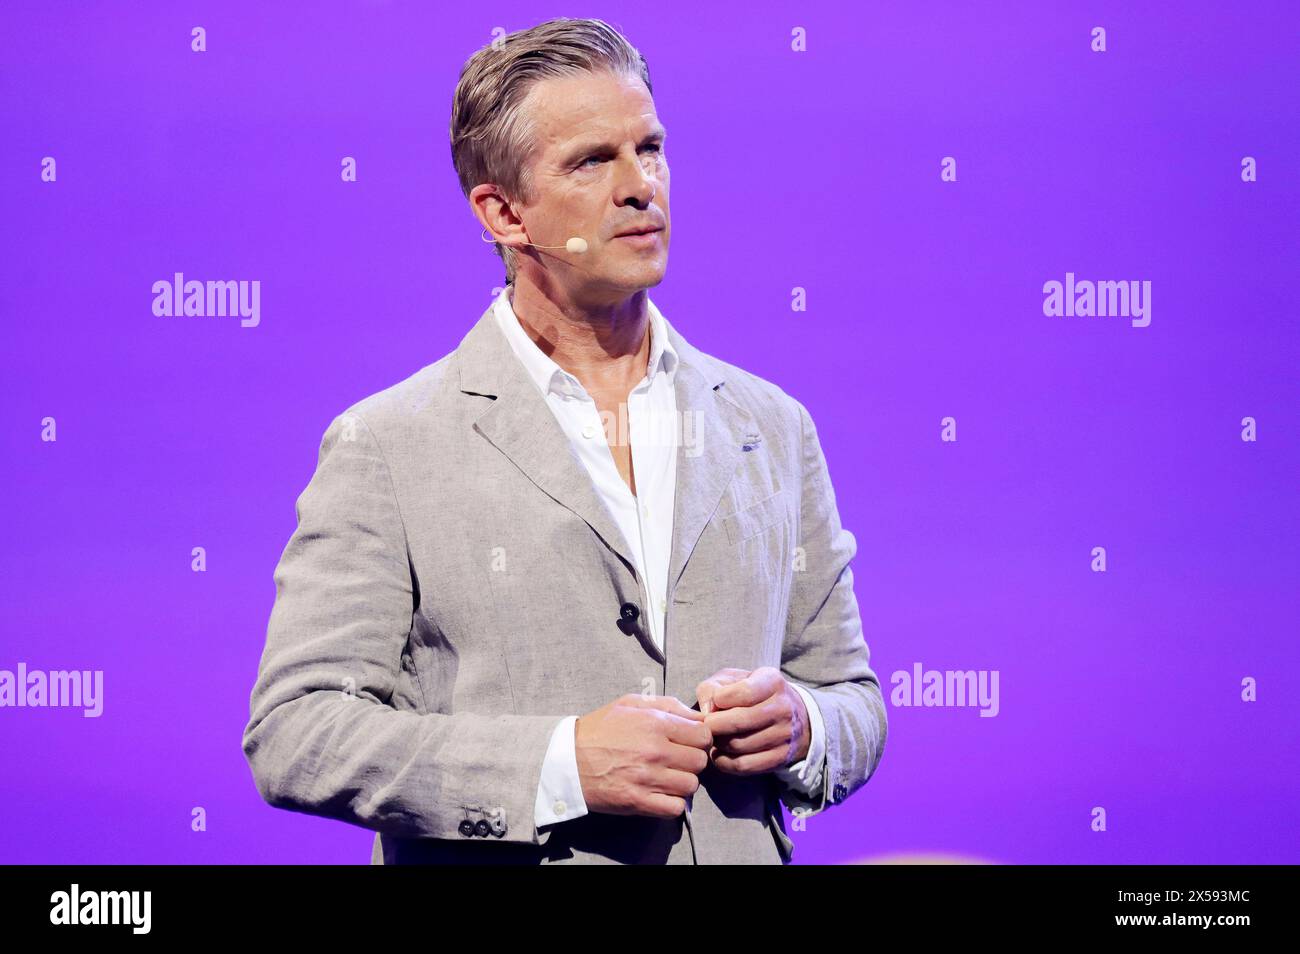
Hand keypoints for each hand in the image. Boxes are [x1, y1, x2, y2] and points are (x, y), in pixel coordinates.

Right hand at [574, 693, 711, 818]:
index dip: (700, 739)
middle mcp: (655, 751)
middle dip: (693, 760)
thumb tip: (697, 716)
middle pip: (700, 761)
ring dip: (683, 782)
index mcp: (655, 723)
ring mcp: (648, 778)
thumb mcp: (629, 703)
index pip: (703, 735)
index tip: (689, 742)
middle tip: (678, 760)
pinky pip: (676, 807)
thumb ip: (666, 704)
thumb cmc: (599, 729)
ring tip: (668, 777)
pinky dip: (673, 803)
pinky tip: (662, 793)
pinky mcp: (639, 802)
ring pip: (691, 785)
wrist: (567, 760)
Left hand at [696, 666, 810, 775]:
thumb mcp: (733, 679)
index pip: (744, 692)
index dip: (720, 698)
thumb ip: (712, 687)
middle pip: (739, 722)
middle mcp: (783, 708)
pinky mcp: (779, 758)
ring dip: (718, 743)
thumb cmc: (752, 693)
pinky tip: (721, 752)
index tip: (716, 701)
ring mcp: (784, 735)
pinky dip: (724, 761)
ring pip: (738, 745)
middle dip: (714, 724)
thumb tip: (706, 711)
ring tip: (715, 736)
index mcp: (772, 682)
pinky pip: (743, 765)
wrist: (792, 715)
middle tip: (707, 724)